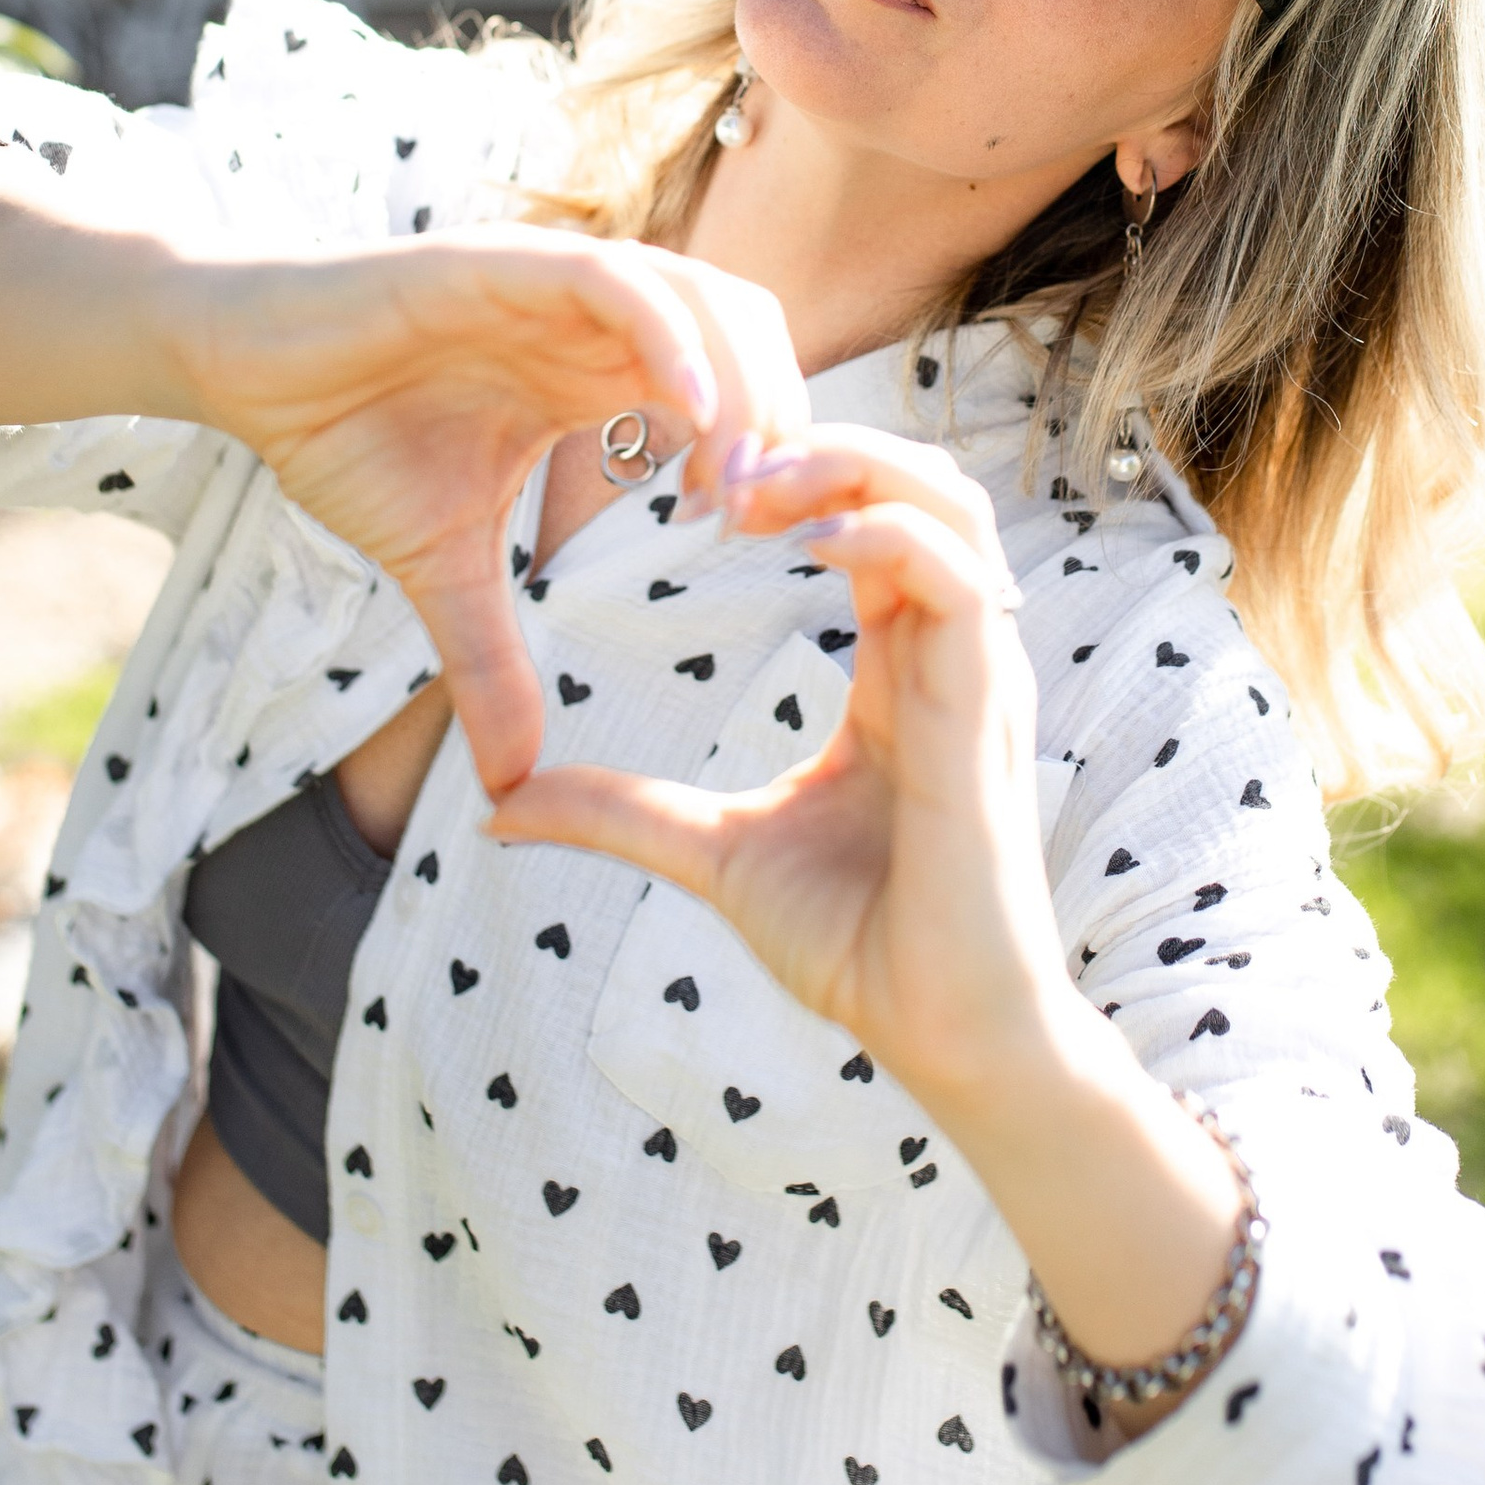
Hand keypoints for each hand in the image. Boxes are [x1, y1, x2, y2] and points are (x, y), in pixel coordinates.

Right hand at [171, 229, 805, 793]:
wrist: (241, 363)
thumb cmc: (344, 436)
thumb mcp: (439, 567)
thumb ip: (491, 659)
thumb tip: (511, 781)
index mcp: (599, 369)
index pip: (735, 385)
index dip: (768, 455)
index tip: (758, 542)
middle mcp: (597, 316)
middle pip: (750, 334)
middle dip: (782, 419)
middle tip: (765, 518)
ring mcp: (557, 281)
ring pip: (704, 298)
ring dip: (744, 383)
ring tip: (737, 480)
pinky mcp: (506, 262)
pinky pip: (619, 283)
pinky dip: (669, 339)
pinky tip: (686, 415)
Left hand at [485, 427, 1066, 1111]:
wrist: (941, 1038)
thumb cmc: (857, 945)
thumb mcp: (711, 853)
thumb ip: (621, 811)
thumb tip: (500, 808)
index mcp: (902, 672)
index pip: (873, 522)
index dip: (797, 484)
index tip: (697, 495)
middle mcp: (950, 656)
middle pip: (919, 484)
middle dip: (823, 447)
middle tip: (718, 467)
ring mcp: (977, 677)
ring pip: (952, 506)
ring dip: (856, 469)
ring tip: (756, 485)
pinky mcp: (984, 713)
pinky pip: (959, 580)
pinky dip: (888, 535)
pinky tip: (809, 540)